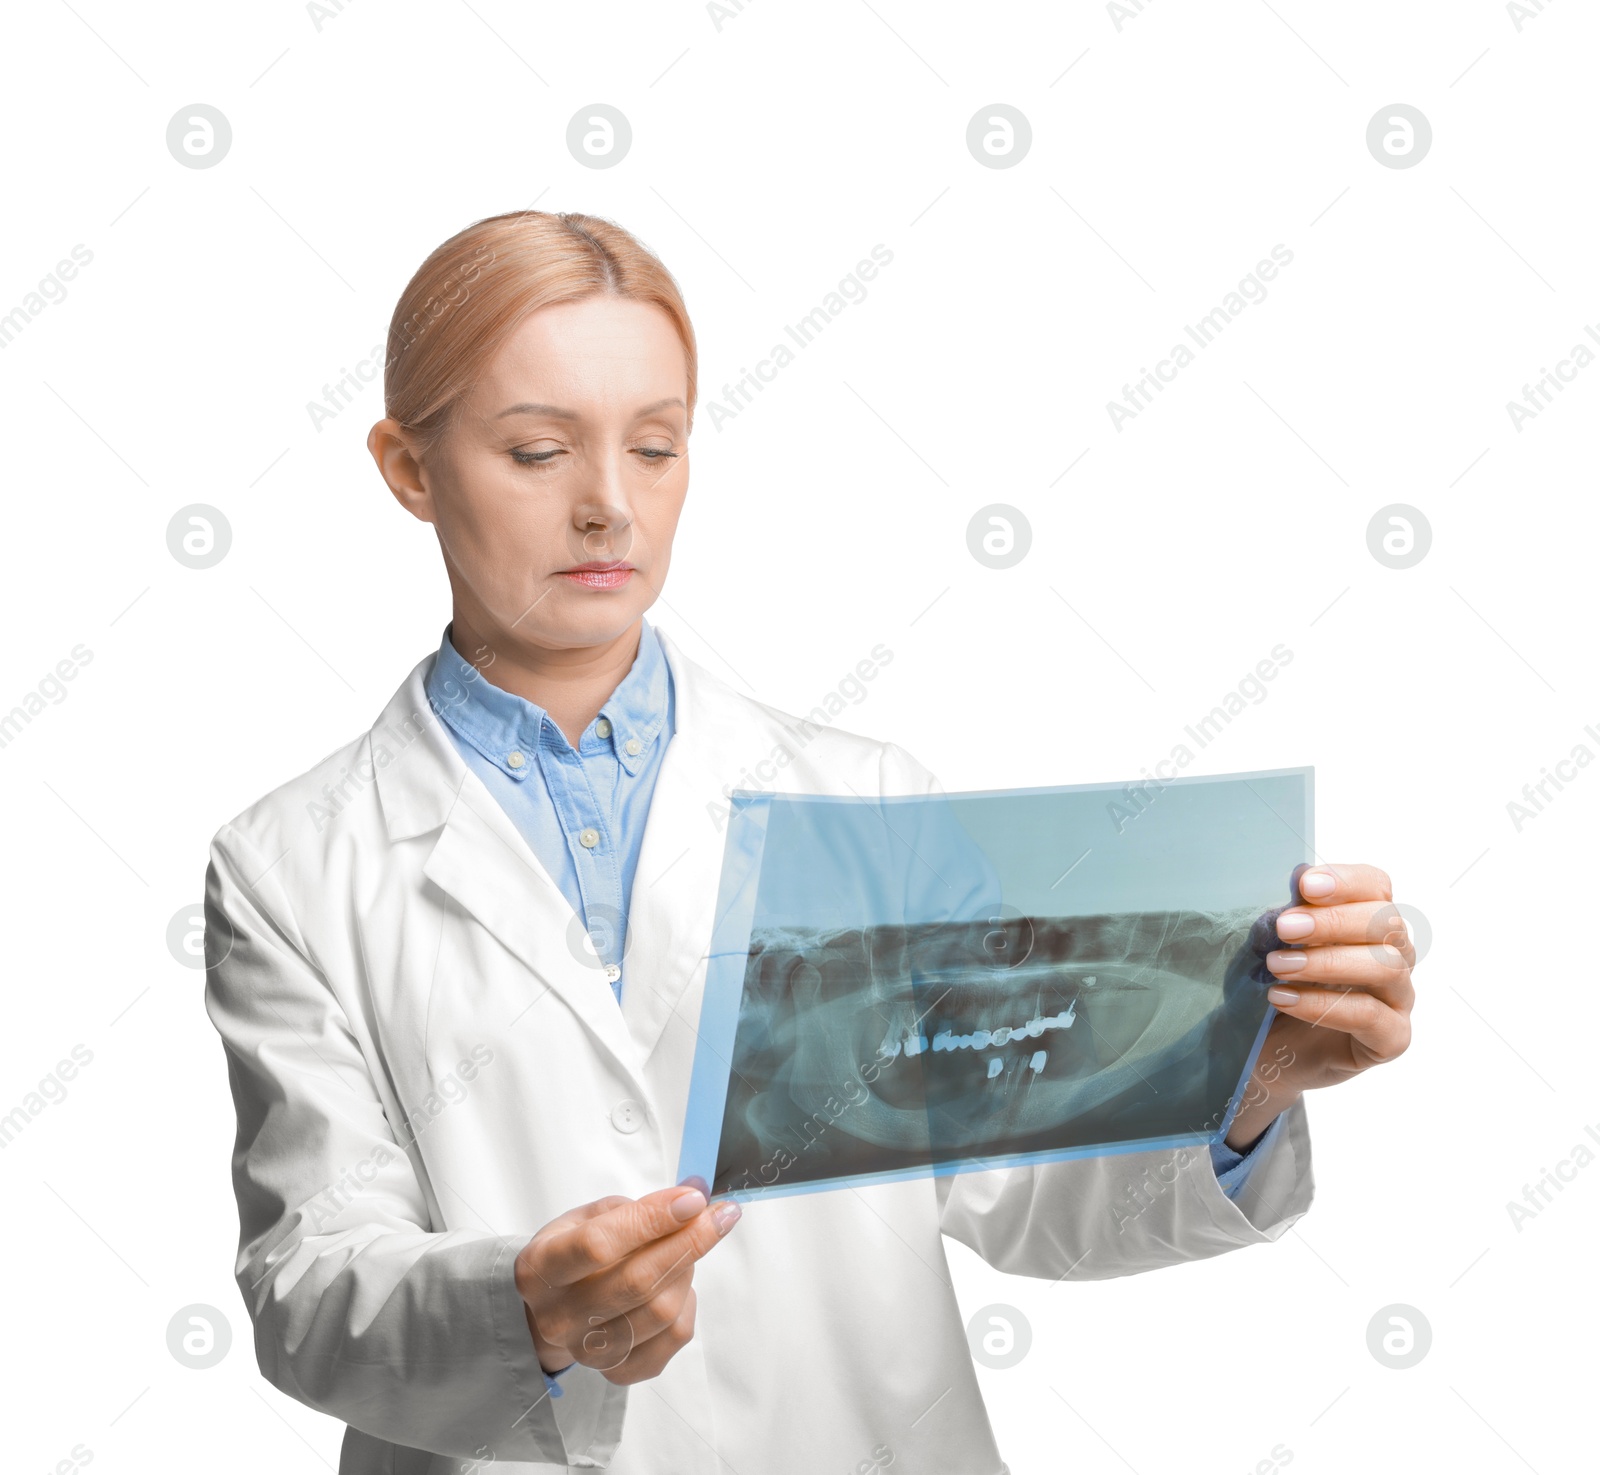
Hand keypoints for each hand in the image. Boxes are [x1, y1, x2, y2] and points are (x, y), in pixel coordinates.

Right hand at [514, 1185, 739, 1385]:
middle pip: (638, 1282)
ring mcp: (587, 1351)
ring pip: (663, 1311)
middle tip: (718, 1215)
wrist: (554, 1308)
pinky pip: (674, 1337)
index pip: (598, 1245)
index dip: (652, 1219)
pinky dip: (687, 1304)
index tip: (693, 1199)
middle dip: (689, 1241)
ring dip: (686, 1270)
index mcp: (540, 1267)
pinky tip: (675, 1285)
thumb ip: (635, 1209)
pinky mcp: (618, 1372)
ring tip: (684, 1249)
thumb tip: (691, 1202)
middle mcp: (558, 1317)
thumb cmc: (575, 1252)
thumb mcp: (589, 1217)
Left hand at [1224, 863, 1415, 1149]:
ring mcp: (1398, 997)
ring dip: (1326, 962)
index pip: (1376, 886)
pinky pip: (1370, 1015)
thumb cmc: (1272, 984)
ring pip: (1385, 967)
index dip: (1346, 880)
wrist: (1261, 1045)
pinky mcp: (1392, 1038)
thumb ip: (1287, 915)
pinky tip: (1283, 998)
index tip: (1305, 884)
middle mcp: (1395, 954)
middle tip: (1284, 926)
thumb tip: (1298, 880)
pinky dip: (1323, 1004)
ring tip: (1277, 965)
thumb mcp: (1268, 944)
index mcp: (1370, 921)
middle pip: (1386, 923)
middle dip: (1332, 921)